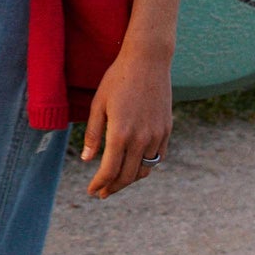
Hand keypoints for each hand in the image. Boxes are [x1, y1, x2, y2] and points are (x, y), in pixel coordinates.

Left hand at [81, 41, 172, 198]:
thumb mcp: (98, 104)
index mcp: (121, 133)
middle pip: (127, 176)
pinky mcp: (166, 130)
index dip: (99, 184)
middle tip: (102, 193)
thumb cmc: (118, 79)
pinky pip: (157, 158)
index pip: (109, 171)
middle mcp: (141, 138)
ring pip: (144, 170)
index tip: (92, 191)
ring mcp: (157, 135)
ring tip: (117, 182)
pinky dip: (145, 167)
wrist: (148, 61)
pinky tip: (135, 167)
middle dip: (113, 187)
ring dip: (130, 180)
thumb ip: (94, 134)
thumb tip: (88, 160)